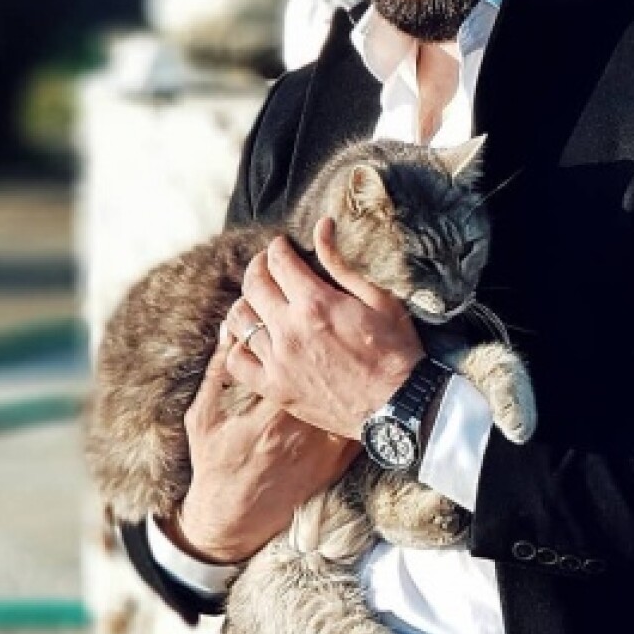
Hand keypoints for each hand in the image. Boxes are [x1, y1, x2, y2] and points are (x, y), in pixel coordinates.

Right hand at [173, 326, 358, 563]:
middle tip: (325, 317)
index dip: (293, 327)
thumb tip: (230, 330)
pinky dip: (359, 396)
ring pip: (346, 391)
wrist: (234, 519)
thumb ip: (217, 372)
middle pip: (324, 370)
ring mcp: (323, 445)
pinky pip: (355, 420)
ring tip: (347, 338)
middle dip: (325, 339)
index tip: (294, 308)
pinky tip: (358, 374)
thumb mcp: (202, 417)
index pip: (291, 357)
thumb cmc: (214, 465)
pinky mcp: (336, 459)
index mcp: (268, 411)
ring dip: (347, 363)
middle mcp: (301, 428)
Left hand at [224, 218, 424, 438]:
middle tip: (268, 265)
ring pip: (240, 319)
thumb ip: (341, 263)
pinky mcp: (274, 388)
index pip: (278, 261)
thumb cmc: (395, 351)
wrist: (397, 406)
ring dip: (247, 302)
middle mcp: (289, 329)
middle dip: (258, 266)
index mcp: (315, 302)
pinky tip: (250, 338)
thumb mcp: (378, 299)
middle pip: (253, 284)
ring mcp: (277, 361)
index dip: (278, 247)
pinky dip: (237, 345)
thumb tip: (322, 226)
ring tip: (259, 301)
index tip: (282, 246)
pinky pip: (236, 361)